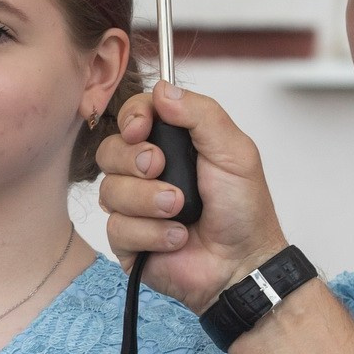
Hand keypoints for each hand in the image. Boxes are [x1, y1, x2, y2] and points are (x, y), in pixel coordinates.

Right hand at [96, 84, 288, 310]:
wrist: (243, 263)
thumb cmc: (243, 209)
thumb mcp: (234, 151)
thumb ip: (201, 114)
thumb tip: (163, 89)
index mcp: (171, 144)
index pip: (132, 117)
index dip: (131, 119)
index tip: (142, 128)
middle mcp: (147, 173)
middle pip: (110, 151)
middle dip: (136, 161)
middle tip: (162, 169)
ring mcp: (134, 207)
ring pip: (110, 191)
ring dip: (149, 201)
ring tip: (180, 210)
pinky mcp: (128, 241)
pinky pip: (117, 228)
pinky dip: (152, 233)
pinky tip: (177, 237)